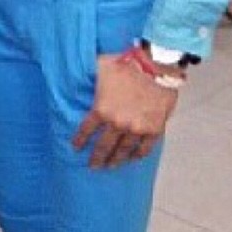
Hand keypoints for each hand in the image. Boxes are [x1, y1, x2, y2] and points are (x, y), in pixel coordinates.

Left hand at [72, 52, 179, 168]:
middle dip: (97, 158)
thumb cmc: (126, 64)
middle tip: (93, 166)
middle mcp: (117, 123)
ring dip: (116, 159)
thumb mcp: (100, 67)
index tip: (76, 147)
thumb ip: (90, 76)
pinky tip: (133, 158)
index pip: (86, 130)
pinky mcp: (154, 129)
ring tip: (111, 166)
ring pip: (123, 150)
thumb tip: (78, 73)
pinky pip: (144, 148)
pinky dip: (138, 155)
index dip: (80, 140)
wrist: (155, 67)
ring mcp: (136, 129)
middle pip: (104, 146)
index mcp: (101, 109)